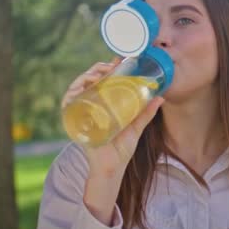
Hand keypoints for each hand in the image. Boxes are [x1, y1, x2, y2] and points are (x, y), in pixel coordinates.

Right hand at [61, 57, 164, 176]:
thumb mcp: (136, 127)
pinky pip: (67, 103)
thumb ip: (146, 113)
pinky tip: (79, 88)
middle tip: (109, 67)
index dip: (108, 68)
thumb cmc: (121, 149)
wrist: (112, 167)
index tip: (119, 60)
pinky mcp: (75, 121)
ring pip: (76, 88)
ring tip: (96, 75)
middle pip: (88, 81)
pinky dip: (70, 93)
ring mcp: (82, 112)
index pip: (102, 81)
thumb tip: (161, 97)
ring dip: (84, 77)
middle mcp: (91, 106)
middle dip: (96, 70)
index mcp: (104, 104)